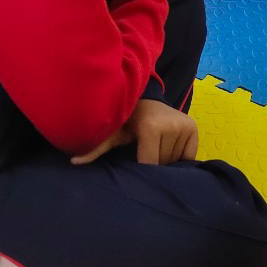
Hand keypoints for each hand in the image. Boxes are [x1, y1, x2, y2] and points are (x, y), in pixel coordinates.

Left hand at [70, 99, 197, 165]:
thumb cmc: (126, 120)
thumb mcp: (112, 134)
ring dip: (166, 160)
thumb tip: (73, 162)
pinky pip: (188, 155)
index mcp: (150, 127)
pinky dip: (180, 157)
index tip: (134, 160)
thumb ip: (95, 149)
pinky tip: (169, 147)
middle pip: (162, 163)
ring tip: (156, 147)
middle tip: (144, 149)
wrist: (146, 100)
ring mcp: (184, 125)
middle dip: (153, 161)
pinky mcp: (193, 127)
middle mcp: (170, 125)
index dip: (141, 166)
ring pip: (174, 160)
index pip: (149, 163)